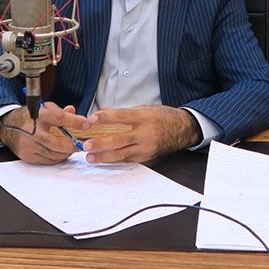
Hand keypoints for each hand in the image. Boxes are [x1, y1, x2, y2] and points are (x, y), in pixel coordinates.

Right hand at [0, 101, 89, 164]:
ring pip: (53, 154)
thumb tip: (74, 112)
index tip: (86, 124)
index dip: (75, 122)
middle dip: (72, 145)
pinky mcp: (27, 156)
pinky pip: (47, 161)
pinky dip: (57, 158)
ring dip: (66, 153)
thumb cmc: (27, 116)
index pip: (59, 118)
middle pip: (57, 143)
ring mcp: (29, 146)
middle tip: (82, 144)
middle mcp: (32, 132)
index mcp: (37, 116)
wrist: (7, 126)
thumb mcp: (43, 108)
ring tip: (72, 149)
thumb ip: (59, 111)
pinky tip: (61, 154)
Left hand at [82, 105, 202, 163]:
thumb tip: (102, 111)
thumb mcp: (143, 108)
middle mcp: (145, 133)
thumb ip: (122, 112)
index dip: (106, 118)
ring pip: (122, 154)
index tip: (92, 120)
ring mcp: (146, 147)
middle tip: (86, 146)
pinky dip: (115, 160)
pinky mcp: (147, 157)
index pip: (122, 117)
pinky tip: (103, 160)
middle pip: (119, 139)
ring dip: (104, 157)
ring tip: (90, 157)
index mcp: (143, 117)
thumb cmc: (162, 117)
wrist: (182, 129)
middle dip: (101, 144)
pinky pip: (128, 159)